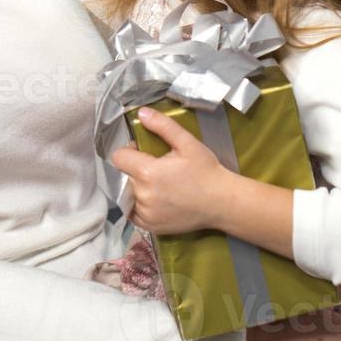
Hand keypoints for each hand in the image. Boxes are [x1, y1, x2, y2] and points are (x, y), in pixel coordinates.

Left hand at [110, 105, 232, 235]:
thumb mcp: (187, 143)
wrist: (222, 203)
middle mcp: (142, 195)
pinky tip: (156, 198)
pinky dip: (139, 205)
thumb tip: (141, 113)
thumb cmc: (206, 171)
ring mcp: (146, 214)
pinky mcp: (150, 226)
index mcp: (148, 173)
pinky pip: (133, 212)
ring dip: (135, 188)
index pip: (118, 158)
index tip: (144, 152)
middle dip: (134, 169)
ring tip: (157, 184)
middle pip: (122, 176)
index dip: (129, 151)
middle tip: (155, 168)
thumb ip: (162, 125)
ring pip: (126, 195)